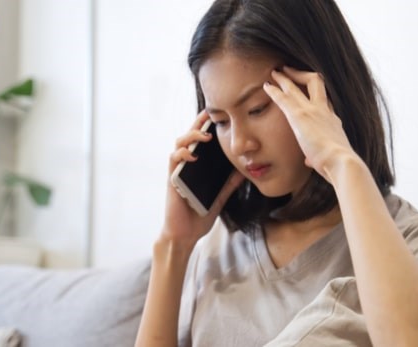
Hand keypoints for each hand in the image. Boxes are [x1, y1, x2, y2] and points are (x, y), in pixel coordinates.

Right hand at [161, 110, 244, 247]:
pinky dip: (182, 154)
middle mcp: (186, 165)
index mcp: (197, 166)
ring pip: (179, 144)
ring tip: (205, 135)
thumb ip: (229, 183)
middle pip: (189, 136)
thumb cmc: (199, 215)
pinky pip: (173, 160)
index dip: (207, 126)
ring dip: (191, 135)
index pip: (201, 141)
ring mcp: (178, 170)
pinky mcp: (172, 179)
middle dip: (198, 123)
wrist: (186, 234)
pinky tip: (192, 153)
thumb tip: (245, 170)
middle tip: (211, 114)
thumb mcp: (220, 197)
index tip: (219, 114)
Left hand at [263, 66, 359, 182]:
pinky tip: (266, 86)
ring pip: (297, 86)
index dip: (315, 95)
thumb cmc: (336, 164)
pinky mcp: (299, 116)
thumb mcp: (328, 158)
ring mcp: (312, 111)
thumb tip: (311, 161)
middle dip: (301, 74)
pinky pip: (283, 98)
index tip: (306, 92)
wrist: (341, 162)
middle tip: (289, 70)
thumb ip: (317, 157)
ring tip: (275, 72)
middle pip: (315, 83)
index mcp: (333, 122)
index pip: (325, 102)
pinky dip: (274, 91)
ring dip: (284, 78)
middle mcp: (324, 111)